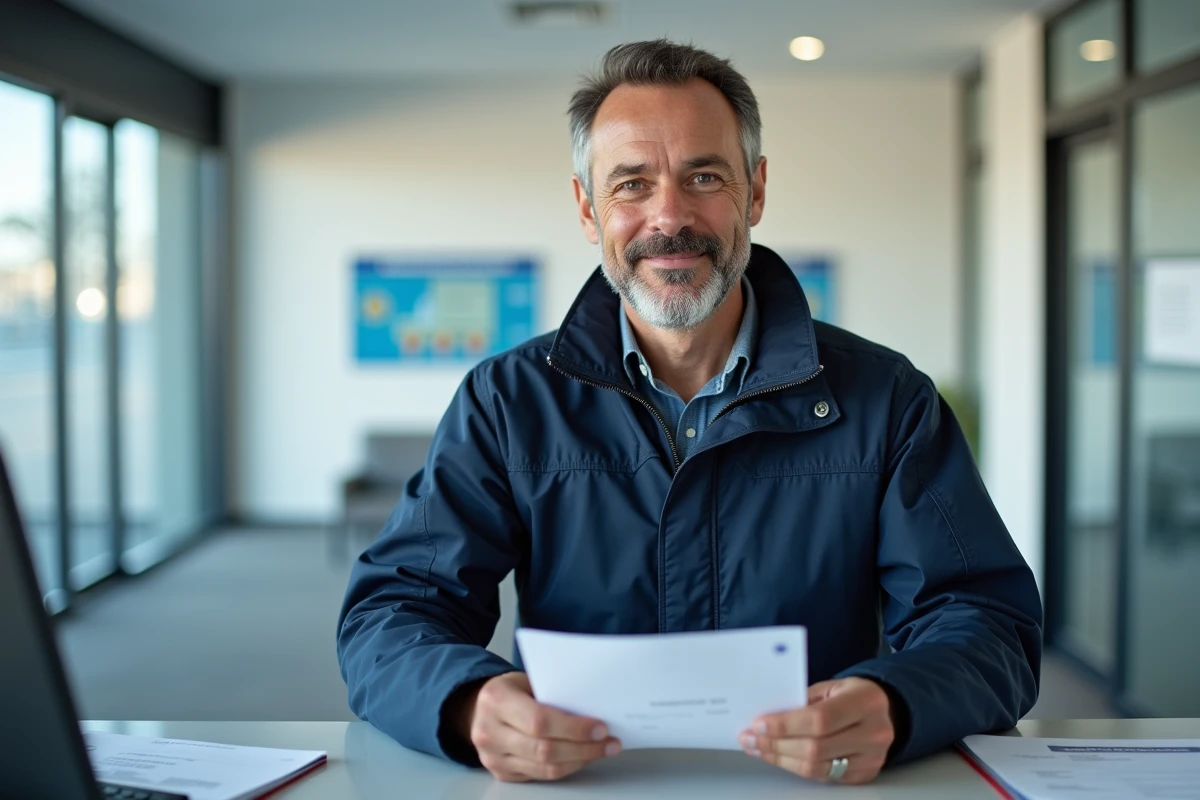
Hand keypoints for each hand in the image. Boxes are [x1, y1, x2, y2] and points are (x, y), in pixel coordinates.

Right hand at [462, 672, 621, 781]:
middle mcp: (490, 731)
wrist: (475, 708)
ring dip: (580, 760)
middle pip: (544, 749)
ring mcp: (493, 757)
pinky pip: (540, 777)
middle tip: (609, 741)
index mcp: (496, 700)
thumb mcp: (524, 680)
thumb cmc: (507, 691)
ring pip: (545, 769)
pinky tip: (581, 757)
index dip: (573, 728)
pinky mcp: (501, 773)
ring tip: (602, 750)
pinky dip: (566, 767)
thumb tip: (591, 708)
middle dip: (583, 748)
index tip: (600, 727)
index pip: (540, 720)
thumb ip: (551, 693)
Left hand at [738, 677, 893, 784]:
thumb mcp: (832, 686)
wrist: (887, 712)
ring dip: (780, 758)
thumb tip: (767, 717)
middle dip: (776, 744)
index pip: (820, 719)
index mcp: (865, 702)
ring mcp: (871, 759)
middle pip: (815, 748)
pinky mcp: (863, 776)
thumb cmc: (852, 695)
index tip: (758, 724)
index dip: (785, 725)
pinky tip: (778, 756)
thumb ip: (804, 700)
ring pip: (816, 767)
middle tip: (750, 738)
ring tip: (758, 748)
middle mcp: (874, 733)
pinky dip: (795, 766)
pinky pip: (822, 776)